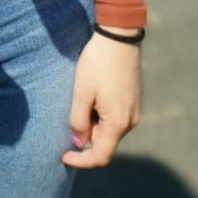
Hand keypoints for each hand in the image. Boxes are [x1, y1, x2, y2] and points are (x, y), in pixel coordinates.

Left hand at [61, 30, 142, 168]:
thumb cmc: (98, 63)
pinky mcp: (134, 99)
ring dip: (93, 122)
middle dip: (85, 135)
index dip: (81, 161)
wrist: (119, 36)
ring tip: (82, 96)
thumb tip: (79, 141)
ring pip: (109, 129)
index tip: (63, 157)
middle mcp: (131, 121)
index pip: (100, 156)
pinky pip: (115, 117)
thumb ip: (78, 120)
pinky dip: (101, 114)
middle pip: (105, 142)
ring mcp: (134, 110)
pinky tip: (92, 92)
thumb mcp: (82, 92)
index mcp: (118, 123)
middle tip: (71, 111)